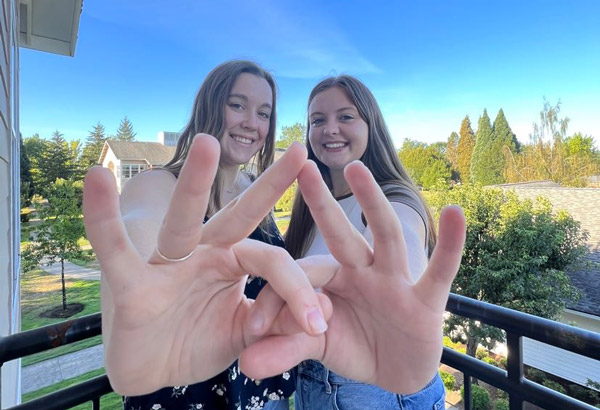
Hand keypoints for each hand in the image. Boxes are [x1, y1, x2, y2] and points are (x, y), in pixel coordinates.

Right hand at [84, 136, 329, 394]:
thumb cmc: (197, 339)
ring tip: (208, 142)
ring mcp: (167, 267)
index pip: (273, 261)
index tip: (317, 326)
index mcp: (232, 263)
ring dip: (196, 184)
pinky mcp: (131, 287)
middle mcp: (202, 255)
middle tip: (301, 151)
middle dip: (269, 187)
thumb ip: (277, 320)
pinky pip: (115, 251)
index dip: (297, 290)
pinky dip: (104, 219)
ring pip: (182, 221)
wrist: (152, 371)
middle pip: (238, 216)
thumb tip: (321, 316)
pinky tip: (98, 178)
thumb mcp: (246, 331)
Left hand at [240, 160, 465, 393]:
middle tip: (302, 165)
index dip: (277, 298)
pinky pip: (439, 271)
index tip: (255, 329)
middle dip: (321, 202)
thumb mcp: (317, 346)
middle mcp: (361, 271)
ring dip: (371, 203)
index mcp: (330, 279)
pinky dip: (450, 246)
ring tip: (356, 168)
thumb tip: (243, 364)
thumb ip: (284, 349)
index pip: (301, 276)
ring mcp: (393, 281)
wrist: (394, 371)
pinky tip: (455, 213)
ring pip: (383, 237)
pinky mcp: (425, 301)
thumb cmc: (353, 346)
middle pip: (340, 233)